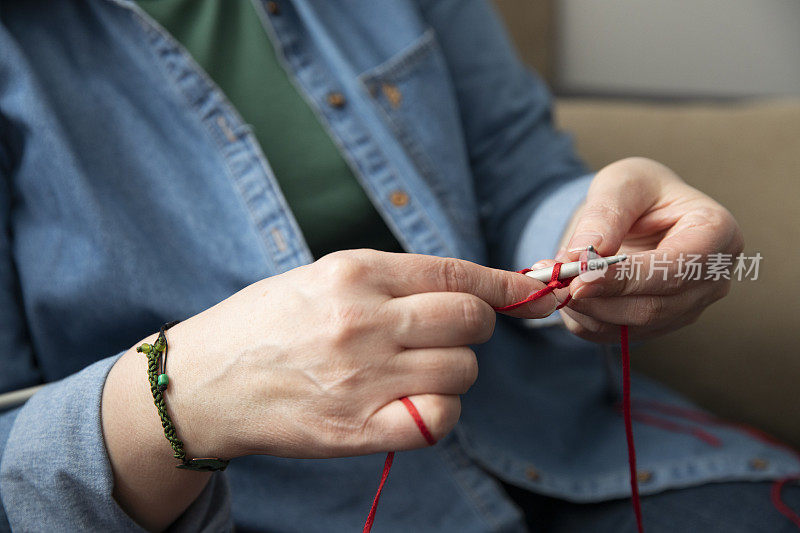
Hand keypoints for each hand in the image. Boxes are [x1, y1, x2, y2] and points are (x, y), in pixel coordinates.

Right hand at [125, 250, 556, 460]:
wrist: (204, 383)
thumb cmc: (266, 324)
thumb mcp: (322, 276)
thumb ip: (392, 281)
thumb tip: (466, 289)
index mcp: (354, 272)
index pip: (454, 273)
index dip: (503, 285)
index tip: (532, 293)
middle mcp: (364, 320)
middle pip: (470, 321)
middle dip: (471, 328)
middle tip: (442, 337)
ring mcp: (363, 377)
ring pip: (462, 370)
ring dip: (452, 372)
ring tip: (410, 372)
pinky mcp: (359, 428)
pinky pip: (440, 418)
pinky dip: (438, 410)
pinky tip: (410, 403)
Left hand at [552, 157, 742, 342]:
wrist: (639, 215)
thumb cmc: (639, 192)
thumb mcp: (621, 184)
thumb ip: (605, 214)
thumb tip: (585, 254)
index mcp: (716, 233)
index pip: (677, 268)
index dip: (628, 277)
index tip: (582, 275)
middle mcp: (710, 279)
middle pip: (655, 306)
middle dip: (600, 297)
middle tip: (558, 281)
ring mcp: (687, 308)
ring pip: (632, 326)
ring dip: (587, 308)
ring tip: (556, 279)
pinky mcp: (657, 326)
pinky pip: (614, 335)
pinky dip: (583, 318)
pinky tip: (566, 291)